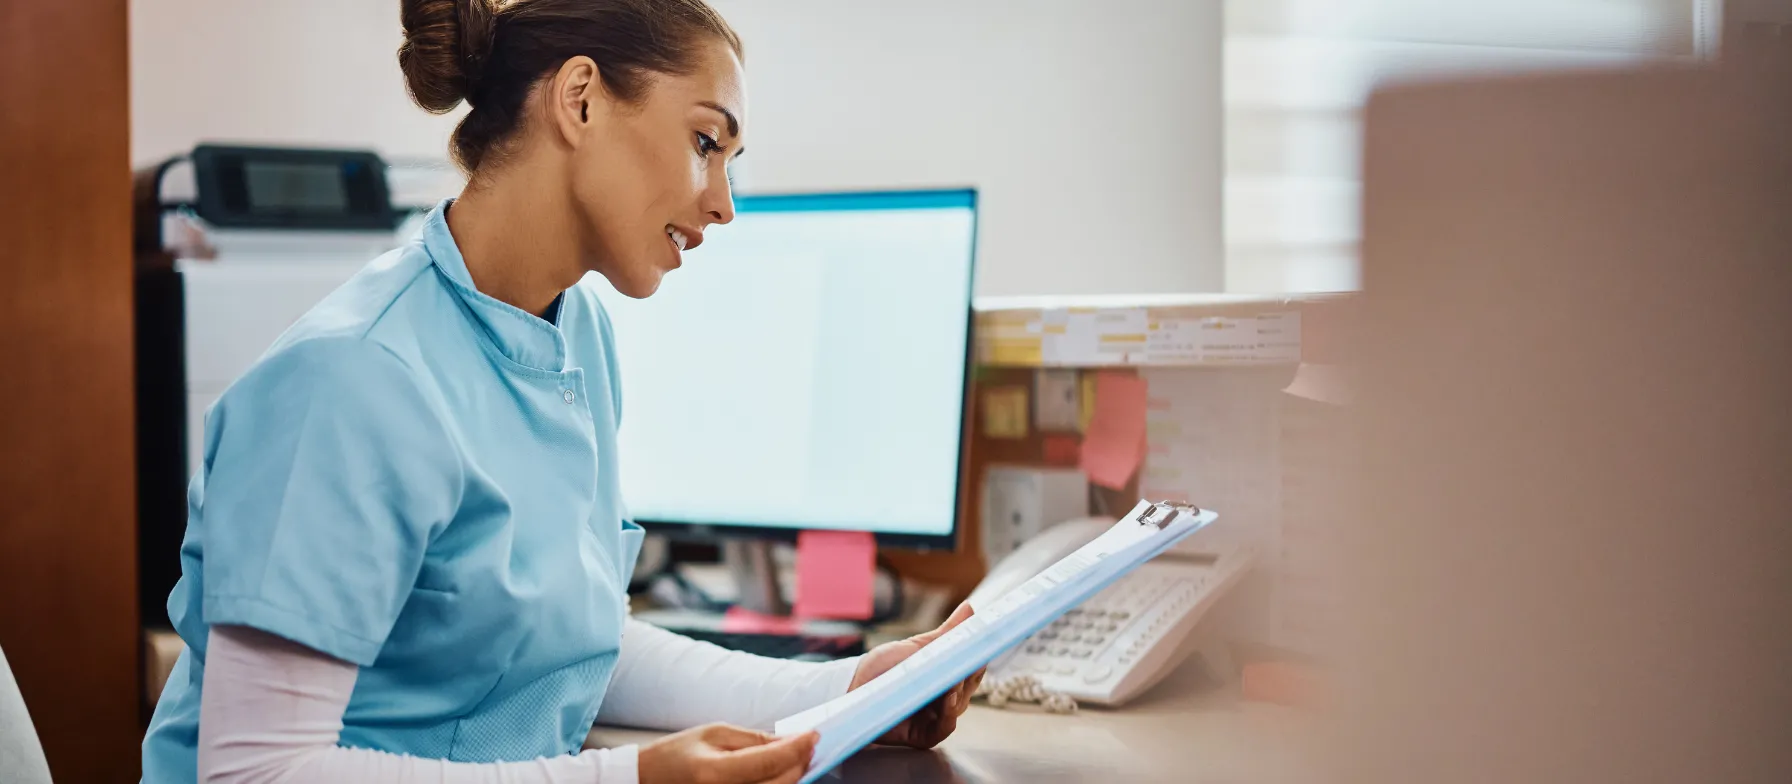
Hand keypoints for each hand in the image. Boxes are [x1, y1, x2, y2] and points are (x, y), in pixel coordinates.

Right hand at [638, 723, 818, 783]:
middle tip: (809, 744)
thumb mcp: (713, 734)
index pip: (771, 761)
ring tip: (797, 757)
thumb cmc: (676, 755)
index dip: (798, 746)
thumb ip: (754, 740)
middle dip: (800, 762)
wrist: (647, 781)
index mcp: (715, 773)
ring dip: (793, 776)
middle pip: (781, 783)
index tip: (814, 734)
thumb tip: (790, 741)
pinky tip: (782, 772)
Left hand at [848, 602, 985, 748]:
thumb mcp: (916, 647)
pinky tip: (947, 701)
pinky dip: (948, 716)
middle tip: (966, 661)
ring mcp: (935, 717)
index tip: (982, 645)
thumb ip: (945, 634)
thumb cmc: (882, 667)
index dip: (978, 657)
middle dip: (968, 674)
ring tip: (953, 681)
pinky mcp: (923, 735)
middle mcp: (945, 698)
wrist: (851, 687)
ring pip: (958, 706)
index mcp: (946, 675)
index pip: (972, 667)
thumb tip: (969, 609)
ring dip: (958, 693)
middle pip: (968, 687)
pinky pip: (943, 729)